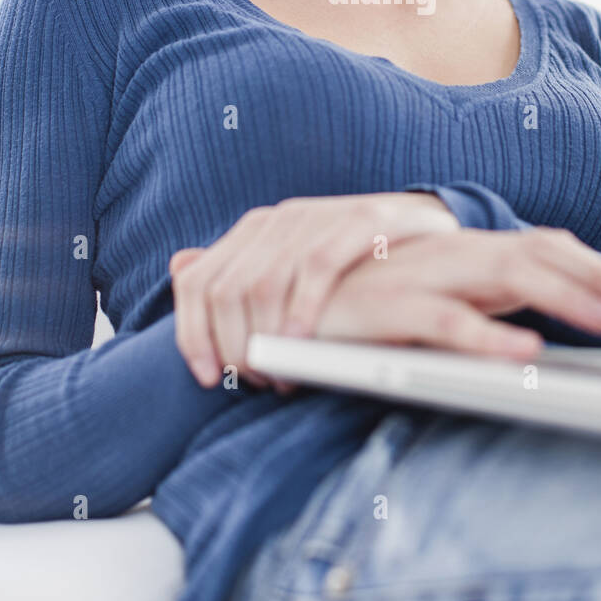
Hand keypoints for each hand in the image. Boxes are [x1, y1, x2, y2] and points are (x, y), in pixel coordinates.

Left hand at [168, 191, 457, 390]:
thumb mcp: (289, 262)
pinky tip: (303, 344)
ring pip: (263, 283)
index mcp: (253, 230)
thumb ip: (237, 267)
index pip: (198, 282)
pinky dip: (302, 311)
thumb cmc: (351, 262)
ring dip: (266, 339)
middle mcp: (279, 219)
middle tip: (257, 383)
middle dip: (235, 347)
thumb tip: (178, 264)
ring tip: (282, 377)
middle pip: (226, 291)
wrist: (422, 225)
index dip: (193, 335)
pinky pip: (316, 267)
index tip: (209, 379)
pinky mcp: (361, 219)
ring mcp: (318, 216)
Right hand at [311, 226, 600, 357]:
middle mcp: (445, 252)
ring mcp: (418, 274)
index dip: (586, 266)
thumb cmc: (350, 305)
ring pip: (504, 275)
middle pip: (533, 252)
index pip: (535, 245)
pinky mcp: (384, 308)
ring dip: (562, 296)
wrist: (273, 305)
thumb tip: (525, 328)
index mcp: (458, 250)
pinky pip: (445, 321)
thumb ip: (470, 305)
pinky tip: (524, 356)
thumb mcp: (420, 301)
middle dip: (592, 276)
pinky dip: (486, 338)